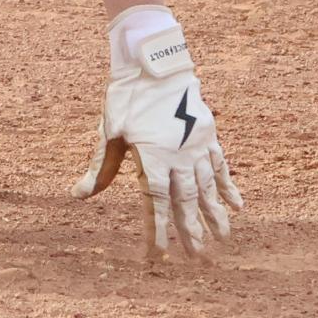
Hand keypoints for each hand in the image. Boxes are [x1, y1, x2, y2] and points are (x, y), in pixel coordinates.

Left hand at [73, 6, 242, 257]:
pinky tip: (237, 205)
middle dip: (191, 230)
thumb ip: (102, 167)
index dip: (159, 232)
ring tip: (222, 237)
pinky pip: (221, 166)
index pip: (156, 205)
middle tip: (198, 256)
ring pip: (207, 188)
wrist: (153, 61)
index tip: (160, 256)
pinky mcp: (207, 134)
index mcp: (153, 159)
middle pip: (186, 201)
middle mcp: (179, 158)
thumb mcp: (110, 130)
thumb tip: (79, 194)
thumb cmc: (126, 95)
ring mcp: (196, 146)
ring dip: (214, 214)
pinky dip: (228, 186)